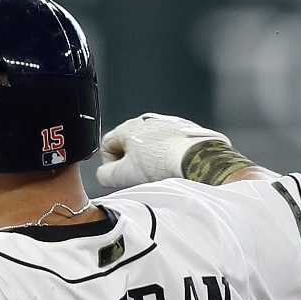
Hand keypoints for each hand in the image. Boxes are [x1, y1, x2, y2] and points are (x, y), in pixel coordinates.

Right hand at [93, 113, 232, 189]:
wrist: (197, 159)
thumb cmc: (162, 164)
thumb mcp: (123, 175)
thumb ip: (105, 175)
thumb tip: (103, 174)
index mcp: (129, 127)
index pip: (106, 145)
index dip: (110, 164)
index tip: (120, 176)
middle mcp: (147, 121)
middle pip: (129, 145)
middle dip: (132, 162)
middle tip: (140, 178)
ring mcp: (167, 124)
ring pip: (150, 146)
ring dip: (150, 160)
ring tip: (159, 174)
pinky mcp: (184, 130)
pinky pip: (169, 144)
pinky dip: (167, 156)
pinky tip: (172, 167)